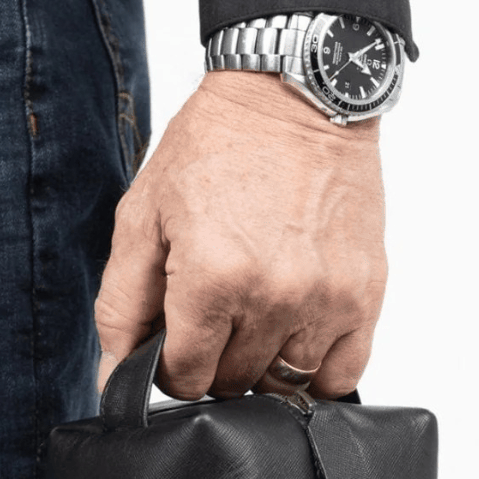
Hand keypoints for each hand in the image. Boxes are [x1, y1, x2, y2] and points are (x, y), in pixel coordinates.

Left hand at [94, 70, 386, 401]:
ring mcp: (325, 300)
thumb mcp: (143, 218)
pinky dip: (315, 369)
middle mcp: (274, 296)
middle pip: (232, 383)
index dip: (171, 366)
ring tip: (257, 313)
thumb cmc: (216, 148)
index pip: (184, 378)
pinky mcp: (364, 295)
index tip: (176, 340)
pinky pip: (340, 375)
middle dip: (214, 360)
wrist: (293, 93)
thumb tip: (114, 379)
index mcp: (213, 279)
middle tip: (215, 312)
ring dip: (263, 364)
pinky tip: (297, 333)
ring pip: (283, 385)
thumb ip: (121, 307)